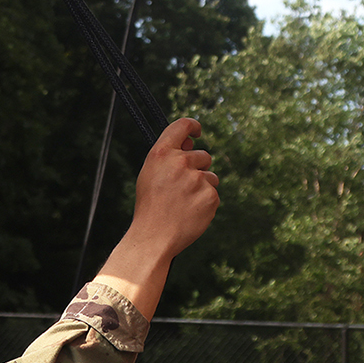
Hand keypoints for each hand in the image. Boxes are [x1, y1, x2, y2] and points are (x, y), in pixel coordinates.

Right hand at [92, 118, 218, 321]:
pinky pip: (213, 194)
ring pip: (210, 176)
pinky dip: (205, 203)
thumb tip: (192, 144)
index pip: (182, 126)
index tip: (197, 131)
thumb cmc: (150, 206)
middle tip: (182, 188)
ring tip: (184, 204)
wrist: (154, 237)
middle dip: (197, 169)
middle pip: (203, 156)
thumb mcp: (150, 174)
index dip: (192, 126)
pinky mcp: (210, 196)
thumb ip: (170, 156)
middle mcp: (180, 162)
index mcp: (162, 153)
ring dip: (203, 187)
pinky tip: (191, 213)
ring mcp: (197, 179)